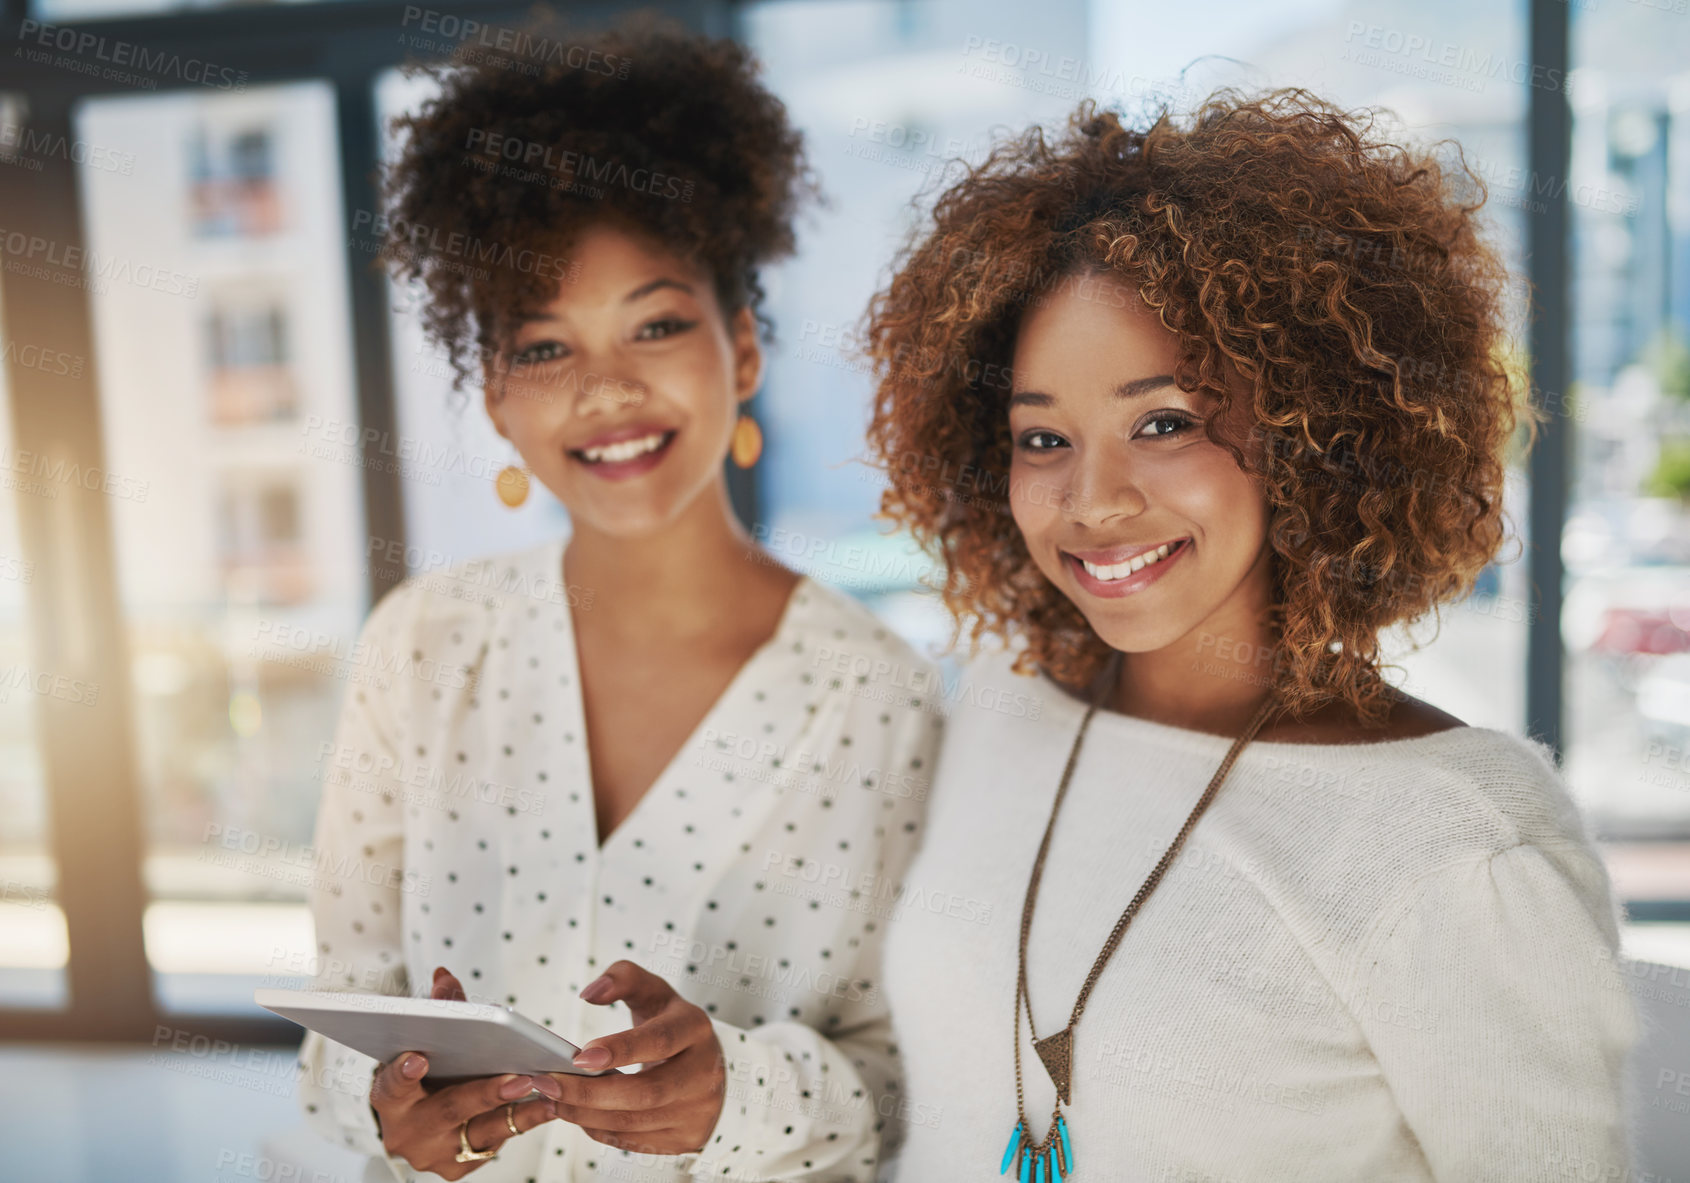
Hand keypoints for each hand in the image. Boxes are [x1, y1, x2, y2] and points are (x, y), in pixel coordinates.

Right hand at [366, 966, 563, 1178]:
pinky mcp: (460, 1165)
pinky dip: (524, 1121)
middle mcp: (407, 1132)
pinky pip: (498, 1142)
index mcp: (390, 1099)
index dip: (403, 1072)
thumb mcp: (424, 1041)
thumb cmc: (426, 1074)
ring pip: (481, 1131)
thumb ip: (438, 1010)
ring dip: (517, 1110)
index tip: (419, 1056)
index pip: (391, 1085)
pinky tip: (549, 1104)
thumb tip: (444, 976)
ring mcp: (435, 1153)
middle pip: (448, 1109)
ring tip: (546, 1090)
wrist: (419, 1123)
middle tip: (517, 1077)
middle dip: (484, 1093)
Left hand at [545, 959, 725, 1156]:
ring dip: (586, 1115)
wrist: (710, 1068)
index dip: (621, 1049)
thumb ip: (623, 978)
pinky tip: (576, 1116)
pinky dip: (599, 1130)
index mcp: (695, 1028)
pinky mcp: (686, 1138)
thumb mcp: (654, 993)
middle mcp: (704, 1072)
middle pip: (645, 1092)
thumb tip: (590, 993)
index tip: (580, 1055)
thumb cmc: (671, 1026)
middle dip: (590, 1093)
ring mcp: (697, 1110)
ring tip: (552, 1101)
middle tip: (548, 1085)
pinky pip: (634, 1141)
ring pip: (635, 1122)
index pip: (660, 1040)